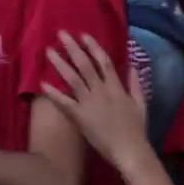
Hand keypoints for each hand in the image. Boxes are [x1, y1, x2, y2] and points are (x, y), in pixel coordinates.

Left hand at [41, 31, 150, 172]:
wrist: (129, 150)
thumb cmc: (136, 129)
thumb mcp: (141, 104)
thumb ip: (136, 84)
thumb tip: (134, 66)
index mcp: (116, 87)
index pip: (103, 61)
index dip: (93, 47)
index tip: (83, 35)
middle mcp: (101, 91)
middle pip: (85, 65)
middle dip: (73, 48)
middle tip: (60, 34)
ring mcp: (89, 102)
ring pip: (72, 78)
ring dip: (60, 63)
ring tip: (48, 51)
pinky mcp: (79, 116)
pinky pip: (64, 102)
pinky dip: (53, 92)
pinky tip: (41, 82)